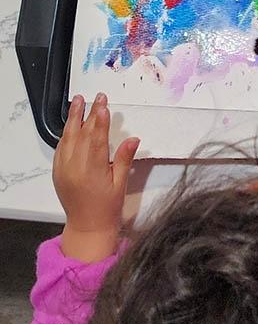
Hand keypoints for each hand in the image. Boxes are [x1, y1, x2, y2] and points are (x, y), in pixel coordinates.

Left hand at [53, 93, 139, 261]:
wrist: (87, 226)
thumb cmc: (107, 207)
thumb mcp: (121, 184)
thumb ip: (124, 159)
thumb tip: (133, 139)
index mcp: (92, 171)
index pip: (97, 139)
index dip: (100, 120)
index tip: (104, 105)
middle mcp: (74, 167)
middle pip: (82, 134)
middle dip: (89, 114)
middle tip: (95, 97)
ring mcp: (63, 168)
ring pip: (68, 138)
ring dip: (73, 119)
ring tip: (78, 101)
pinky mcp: (57, 171)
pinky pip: (61, 147)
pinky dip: (66, 133)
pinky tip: (71, 124)